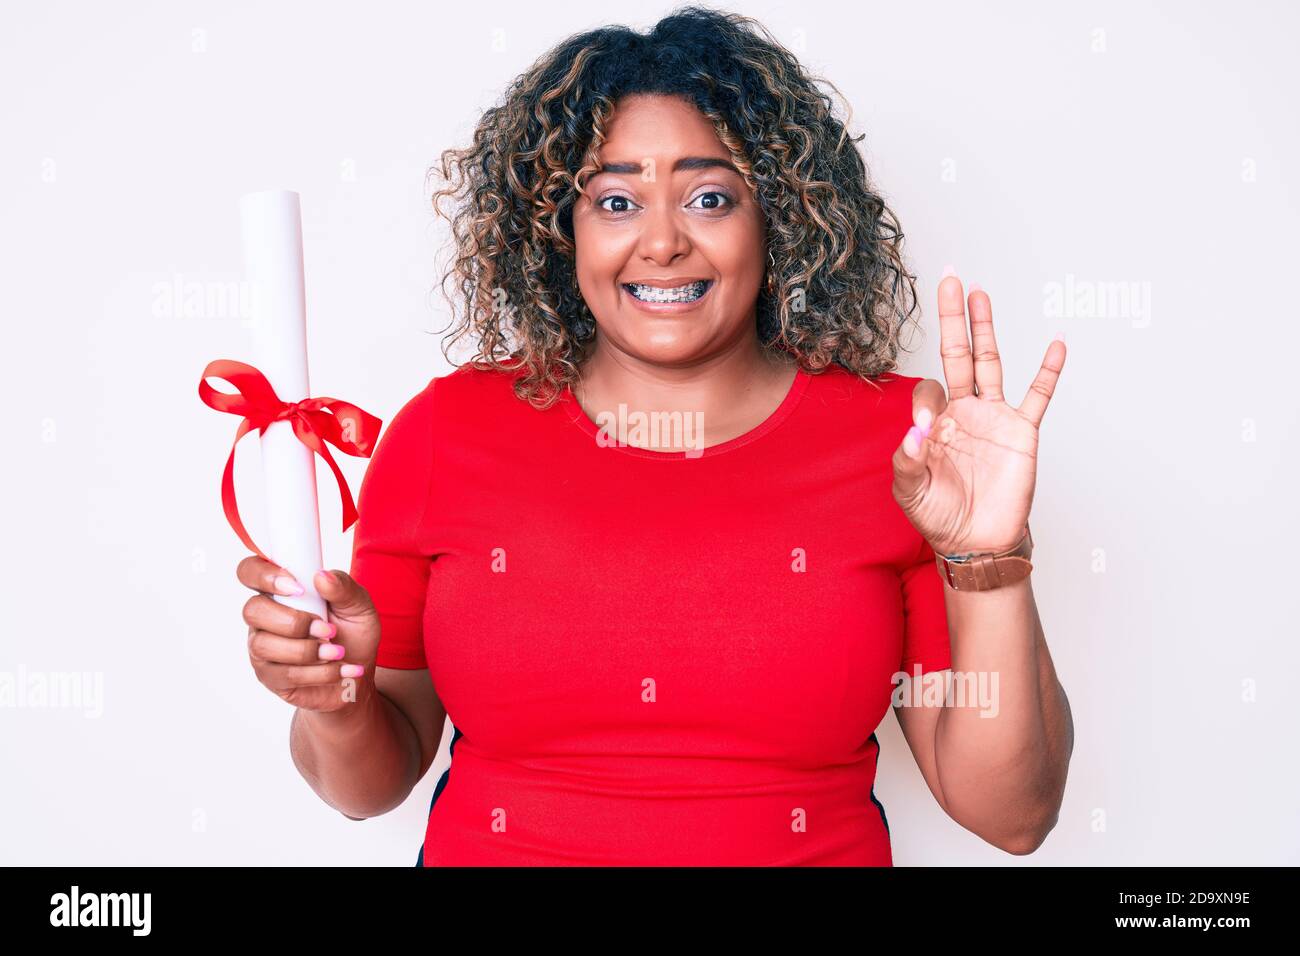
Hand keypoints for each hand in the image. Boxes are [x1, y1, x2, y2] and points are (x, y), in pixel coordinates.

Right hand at [238, 556, 381, 713]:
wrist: (357, 673)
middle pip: (252, 610)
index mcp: (281, 591)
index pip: (250, 571)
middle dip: (294, 622)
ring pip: (264, 645)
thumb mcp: (358, 605)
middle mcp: (265, 617)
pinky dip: (319, 673)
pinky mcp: (270, 676)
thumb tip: (321, 576)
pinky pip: (284, 674)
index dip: (264, 575)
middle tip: (327, 629)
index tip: (298, 588)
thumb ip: (343, 587)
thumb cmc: (353, 633)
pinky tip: (339, 670)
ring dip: (308, 650)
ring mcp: (263, 647)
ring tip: (337, 652)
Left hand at [891, 272, 1064, 556]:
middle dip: (952, 318)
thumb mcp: (910, 493)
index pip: (927, 391)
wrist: (977, 542)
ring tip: (980, 293)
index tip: (926, 431)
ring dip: (986, 328)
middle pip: (957, 354)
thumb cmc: (940, 517)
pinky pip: (1037, 396)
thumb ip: (908, 462)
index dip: (924, 404)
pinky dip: (1048, 372)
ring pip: (990, 362)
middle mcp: (963, 412)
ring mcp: (993, 417)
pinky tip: (1056, 344)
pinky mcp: (1021, 432)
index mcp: (934, 423)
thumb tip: (916, 433)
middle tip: (949, 280)